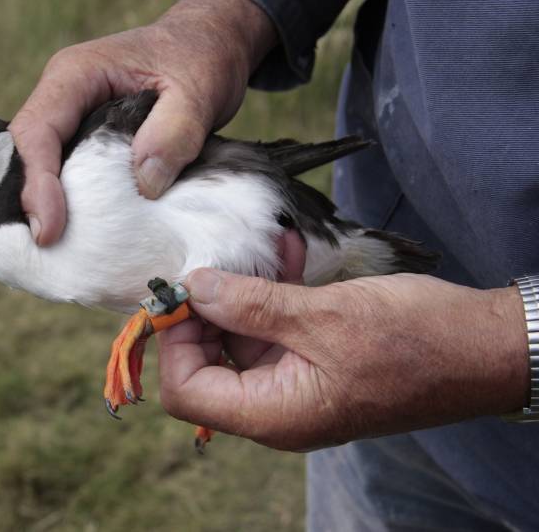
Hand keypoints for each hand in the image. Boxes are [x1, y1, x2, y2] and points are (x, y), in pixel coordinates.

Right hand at [9, 0, 275, 244]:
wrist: (209, 47)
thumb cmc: (201, 59)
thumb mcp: (197, 90)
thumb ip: (174, 132)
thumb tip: (145, 184)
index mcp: (76, 76)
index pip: (38, 131)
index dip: (38, 184)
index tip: (50, 231)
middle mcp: (63, 99)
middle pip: (27, 156)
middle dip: (32, 204)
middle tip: (47, 253)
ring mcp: (72, 122)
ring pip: (42, 170)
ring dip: (48, 210)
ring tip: (57, 256)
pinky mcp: (87, 143)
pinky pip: (68, 176)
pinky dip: (71, 207)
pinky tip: (82, 239)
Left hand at [158, 269, 527, 450]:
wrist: (485, 348)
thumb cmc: (415, 341)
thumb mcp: (324, 315)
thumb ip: (251, 304)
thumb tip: (193, 288)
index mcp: (274, 414)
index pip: (186, 390)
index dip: (174, 340)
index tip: (183, 289)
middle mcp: (276, 407)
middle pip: (206, 363)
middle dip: (207, 308)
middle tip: (214, 259)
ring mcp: (295, 383)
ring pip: (240, 338)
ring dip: (244, 290)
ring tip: (262, 246)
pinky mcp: (313, 359)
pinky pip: (275, 328)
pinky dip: (273, 292)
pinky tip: (285, 251)